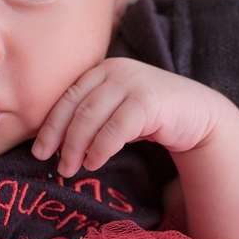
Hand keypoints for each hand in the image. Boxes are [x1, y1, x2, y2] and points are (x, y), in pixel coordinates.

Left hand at [31, 58, 224, 176]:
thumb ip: (90, 117)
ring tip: (71, 169)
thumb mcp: (115, 112)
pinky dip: (101, 148)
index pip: (66, 97)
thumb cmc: (150, 117)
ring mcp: (132, 82)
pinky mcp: (149, 100)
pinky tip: (95, 163)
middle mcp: (114, 70)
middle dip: (60, 139)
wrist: (198, 115)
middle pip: (76, 107)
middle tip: (56, 165)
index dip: (50, 125)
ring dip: (76, 147)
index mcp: (101, 71)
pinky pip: (115, 127)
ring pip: (91, 116)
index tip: (39, 151)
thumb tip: (53, 144)